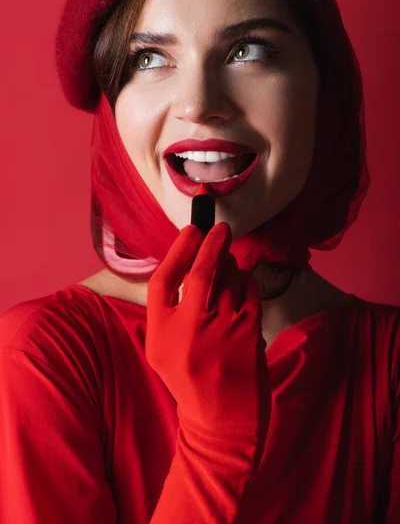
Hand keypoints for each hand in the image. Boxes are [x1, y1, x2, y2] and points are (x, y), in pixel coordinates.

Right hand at [146, 222, 270, 440]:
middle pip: (200, 273)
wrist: (222, 421)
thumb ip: (168, 313)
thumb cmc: (191, 380)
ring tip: (229, 270)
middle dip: (212, 244)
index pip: (163, 281)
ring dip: (232, 267)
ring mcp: (221, 333)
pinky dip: (248, 282)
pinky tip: (243, 285)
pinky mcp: (248, 336)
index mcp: (161, 334)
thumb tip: (190, 263)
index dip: (178, 250)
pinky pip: (250, 293)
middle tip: (220, 228)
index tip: (191, 230)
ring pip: (230, 281)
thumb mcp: (163, 351)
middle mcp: (188, 331)